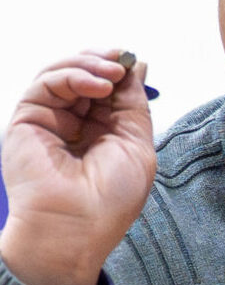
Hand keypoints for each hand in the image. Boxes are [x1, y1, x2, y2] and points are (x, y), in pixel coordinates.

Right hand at [1, 50, 156, 284]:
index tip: (132, 60)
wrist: (76, 227)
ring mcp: (49, 120)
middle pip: (82, 75)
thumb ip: (133, 104)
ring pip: (61, 74)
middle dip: (102, 61)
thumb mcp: (136, 144)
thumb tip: (137, 65)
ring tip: (111, 75)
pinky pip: (46, 85)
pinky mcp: (27, 119)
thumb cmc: (111, 198)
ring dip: (88, 66)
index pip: (106, 89)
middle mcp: (73, 123)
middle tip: (120, 58)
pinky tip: (97, 86)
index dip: (118, 71)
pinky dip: (72, 77)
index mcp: (100, 132)